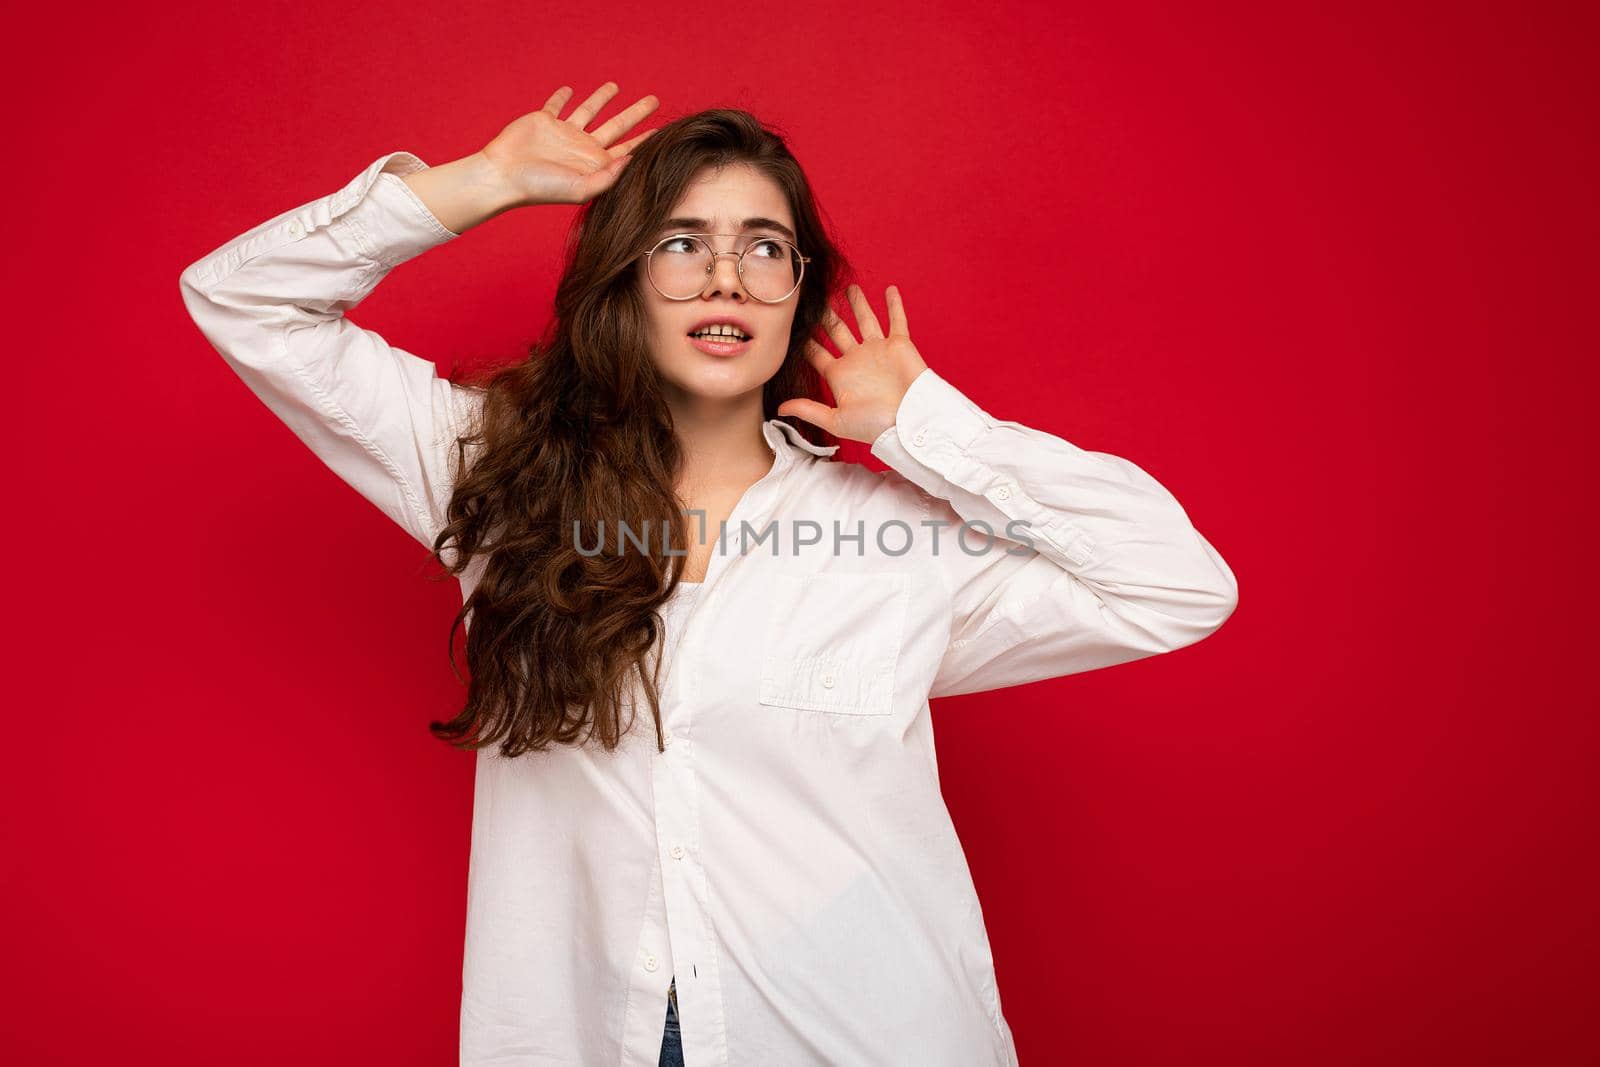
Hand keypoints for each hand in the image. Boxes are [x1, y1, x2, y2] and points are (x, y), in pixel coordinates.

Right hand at [481, 82, 659, 206]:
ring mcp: (564, 133)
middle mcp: (582, 148)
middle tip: (654, 100)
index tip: (662, 129)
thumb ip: (609, 176)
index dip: (644, 140)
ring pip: (589, 110)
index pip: (627, 149)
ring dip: (602, 98)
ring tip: (616, 86)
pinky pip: (557, 105)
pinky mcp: (544, 120)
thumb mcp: (581, 189)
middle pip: (617, 126)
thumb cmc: (542, 188)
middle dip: (636, 113)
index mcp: (594, 164)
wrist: (505, 176)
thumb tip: (633, 160)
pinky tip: (569, 90)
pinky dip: (562, 96)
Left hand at [778, 284, 930, 444]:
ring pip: (865, 320)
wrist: (909, 421)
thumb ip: (808, 409)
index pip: (816, 353)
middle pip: (837, 331)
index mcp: (840, 375)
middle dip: (826, 316)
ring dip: (857, 304)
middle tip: (815, 298)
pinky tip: (890, 289)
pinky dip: (894, 305)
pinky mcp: (898, 345)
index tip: (793, 322)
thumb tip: (780, 408)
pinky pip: (897, 320)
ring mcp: (877, 350)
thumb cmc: (875, 425)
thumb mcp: (836, 419)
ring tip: (848, 288)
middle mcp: (857, 360)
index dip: (804, 340)